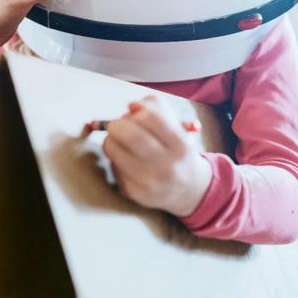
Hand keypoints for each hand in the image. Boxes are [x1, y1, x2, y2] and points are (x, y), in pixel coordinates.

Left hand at [101, 96, 211, 216]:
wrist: (187, 190)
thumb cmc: (176, 150)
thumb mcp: (177, 126)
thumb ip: (156, 108)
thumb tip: (132, 106)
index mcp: (181, 146)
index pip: (151, 117)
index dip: (137, 110)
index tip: (133, 113)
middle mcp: (168, 166)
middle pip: (130, 135)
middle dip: (116, 124)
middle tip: (116, 125)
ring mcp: (149, 182)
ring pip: (113, 149)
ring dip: (110, 139)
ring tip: (119, 141)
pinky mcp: (133, 192)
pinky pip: (112, 165)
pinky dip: (114, 157)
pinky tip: (126, 160)